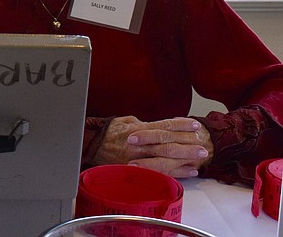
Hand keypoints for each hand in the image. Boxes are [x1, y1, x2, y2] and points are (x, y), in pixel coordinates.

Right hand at [93, 115, 213, 177]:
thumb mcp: (123, 121)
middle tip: (204, 145)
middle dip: (187, 144)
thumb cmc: (108, 134)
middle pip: (168, 144)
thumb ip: (142, 124)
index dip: (181, 125)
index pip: (164, 126)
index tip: (195, 124)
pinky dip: (177, 173)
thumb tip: (156, 125)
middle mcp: (139, 145)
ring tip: (200, 159)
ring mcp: (138, 159)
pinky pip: (160, 172)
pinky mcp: (137, 170)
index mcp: (137, 130)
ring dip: (185, 159)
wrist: (91, 147)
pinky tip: (189, 172)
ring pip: (166, 159)